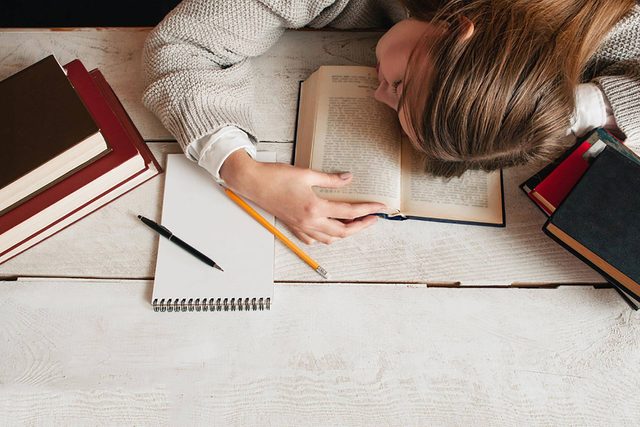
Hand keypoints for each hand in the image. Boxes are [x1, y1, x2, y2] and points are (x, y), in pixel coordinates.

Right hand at [220, 151, 385, 243]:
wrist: (252, 183)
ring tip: (354, 224)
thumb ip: (330, 180)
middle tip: (372, 218)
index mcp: (315, 208)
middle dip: (361, 226)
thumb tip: (348, 178)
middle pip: (343, 231)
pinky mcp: (292, 226)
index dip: (368, 210)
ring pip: (329, 239)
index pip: (349, 212)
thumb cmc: (275, 177)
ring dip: (344, 233)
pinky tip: (328, 230)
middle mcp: (309, 221)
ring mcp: (300, 227)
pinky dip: (324, 237)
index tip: (380, 208)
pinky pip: (312, 239)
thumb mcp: (307, 174)